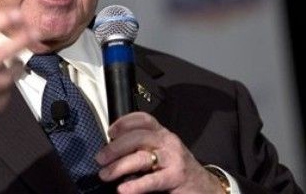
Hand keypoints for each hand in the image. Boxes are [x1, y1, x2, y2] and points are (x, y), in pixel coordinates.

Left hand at [95, 112, 224, 192]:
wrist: (205, 187)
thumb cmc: (176, 168)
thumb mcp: (161, 151)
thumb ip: (142, 147)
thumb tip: (111, 151)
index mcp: (162, 133)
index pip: (143, 119)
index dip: (124, 122)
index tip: (109, 131)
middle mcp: (167, 141)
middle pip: (137, 137)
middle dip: (115, 148)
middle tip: (100, 158)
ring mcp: (173, 158)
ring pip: (141, 157)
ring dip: (119, 166)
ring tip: (105, 174)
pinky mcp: (176, 177)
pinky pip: (152, 180)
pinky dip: (136, 185)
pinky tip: (123, 190)